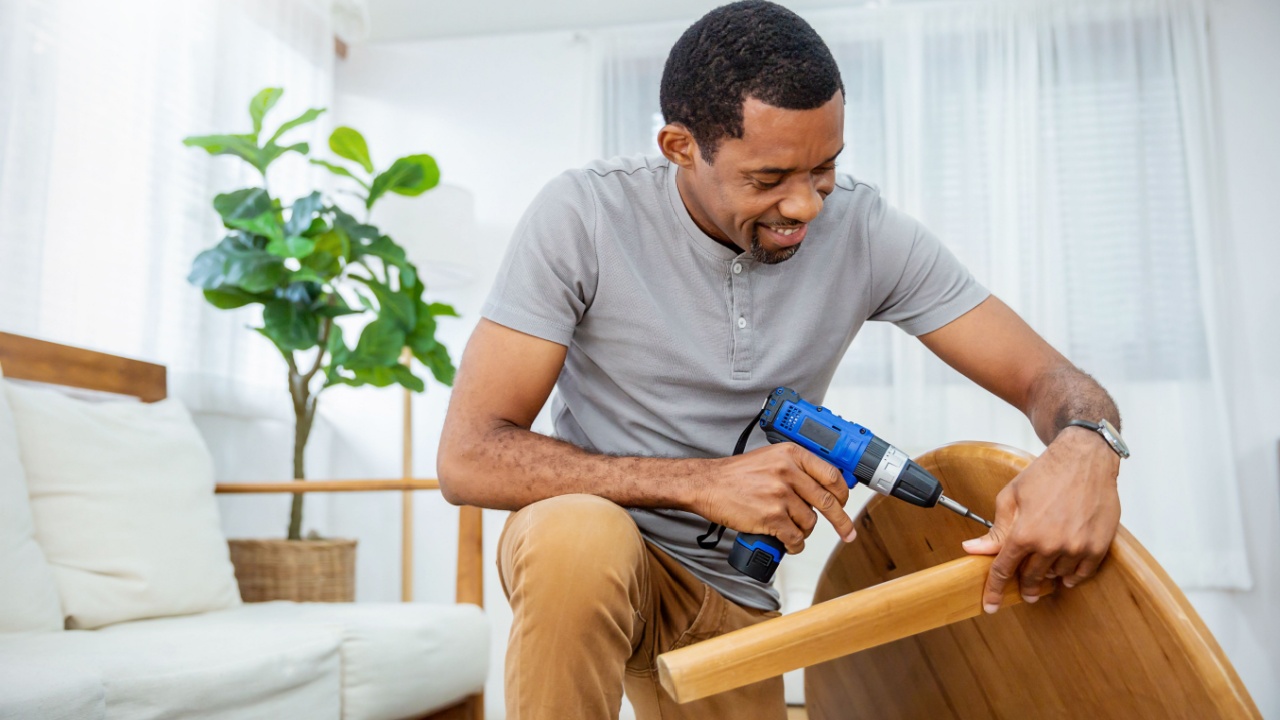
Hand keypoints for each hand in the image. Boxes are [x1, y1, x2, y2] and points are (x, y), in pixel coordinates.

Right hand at [698, 443, 856, 553]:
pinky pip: (795, 537)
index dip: (843, 493)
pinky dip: (795, 544)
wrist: (707, 485)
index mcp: (791, 454)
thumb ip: (796, 467)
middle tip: (846, 532)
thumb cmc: (736, 475)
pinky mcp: (771, 516)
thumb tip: (823, 486)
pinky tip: (789, 543)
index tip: (845, 504)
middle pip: (827, 501)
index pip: (831, 474)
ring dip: (805, 531)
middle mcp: (788, 472)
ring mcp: (780, 495)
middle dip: (841, 521)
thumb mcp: (771, 458)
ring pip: (810, 522)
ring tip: (793, 530)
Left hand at [961, 427, 1120, 612]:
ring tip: (1046, 567)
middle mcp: (1051, 544)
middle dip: (1024, 586)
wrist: (1085, 460)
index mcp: (1024, 533)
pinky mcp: (1098, 547)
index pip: (1004, 570)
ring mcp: (1076, 547)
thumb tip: (973, 549)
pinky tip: (1067, 573)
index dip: (994, 590)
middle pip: (1031, 577)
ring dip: (1049, 575)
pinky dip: (1072, 576)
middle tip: (1024, 592)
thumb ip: (995, 530)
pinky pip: (1082, 573)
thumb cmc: (1046, 474)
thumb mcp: (1010, 498)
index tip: (990, 606)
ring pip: (1057, 576)